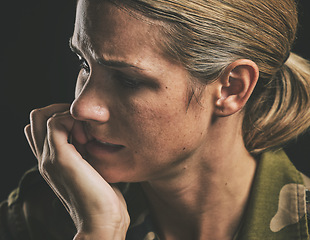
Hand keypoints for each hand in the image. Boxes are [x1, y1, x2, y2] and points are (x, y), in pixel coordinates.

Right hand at [24, 104, 129, 238]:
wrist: (103, 220)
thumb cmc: (103, 196)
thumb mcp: (91, 167)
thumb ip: (85, 151)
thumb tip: (90, 132)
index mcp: (51, 160)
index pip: (40, 128)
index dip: (60, 117)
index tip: (82, 126)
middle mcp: (45, 158)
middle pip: (36, 118)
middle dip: (60, 110)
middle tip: (82, 123)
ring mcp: (49, 158)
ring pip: (41, 116)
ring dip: (67, 115)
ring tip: (86, 133)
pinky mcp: (60, 158)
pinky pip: (55, 123)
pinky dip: (72, 121)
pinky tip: (87, 136)